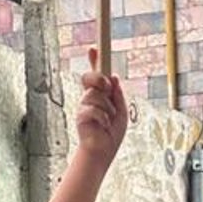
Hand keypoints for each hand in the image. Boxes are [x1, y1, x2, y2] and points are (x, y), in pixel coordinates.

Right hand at [74, 49, 129, 165]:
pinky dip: (103, 118)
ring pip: (95, 95)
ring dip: (107, 107)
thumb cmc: (111, 134)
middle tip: (106, 88)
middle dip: (98, 78)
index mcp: (101, 95)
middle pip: (90, 77)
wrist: (103, 152)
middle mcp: (90, 98)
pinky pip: (94, 110)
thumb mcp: (121, 111)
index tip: (93, 49)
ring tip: (108, 120)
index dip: (94, 61)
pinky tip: (103, 126)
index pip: (96, 74)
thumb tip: (114, 77)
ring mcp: (84, 106)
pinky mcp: (80, 116)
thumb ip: (118, 95)